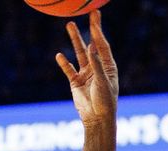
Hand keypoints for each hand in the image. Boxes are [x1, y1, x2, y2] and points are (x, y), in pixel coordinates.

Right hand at [56, 10, 117, 126]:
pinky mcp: (75, 82)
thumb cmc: (105, 102)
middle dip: (89, 30)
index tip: (94, 18)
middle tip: (87, 14)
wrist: (97, 119)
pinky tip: (59, 55)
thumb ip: (96, 65)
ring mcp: (86, 74)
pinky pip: (68, 69)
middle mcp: (97, 68)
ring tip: (70, 25)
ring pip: (79, 53)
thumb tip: (91, 47)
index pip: (102, 45)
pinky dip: (63, 63)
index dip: (98, 31)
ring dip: (74, 40)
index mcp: (108, 67)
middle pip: (91, 44)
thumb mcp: (102, 82)